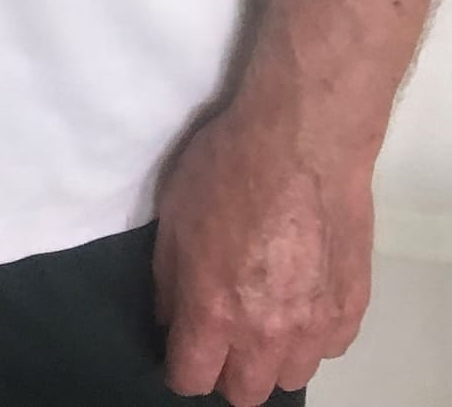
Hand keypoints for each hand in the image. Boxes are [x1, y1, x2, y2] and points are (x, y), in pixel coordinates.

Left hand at [153, 100, 374, 402]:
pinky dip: (311, 334)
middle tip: (223, 332)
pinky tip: (301, 297)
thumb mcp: (174, 213)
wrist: (304, 139)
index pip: (192, 379)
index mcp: (214, 309)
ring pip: (290, 375)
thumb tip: (171, 317)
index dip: (181, 367)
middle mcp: (266, 331)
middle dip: (228, 370)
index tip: (182, 348)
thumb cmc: (230, 165)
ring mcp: (314, 325)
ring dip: (272, 357)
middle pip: (246, 393)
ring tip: (265, 315)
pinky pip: (328, 348)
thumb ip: (169, 277)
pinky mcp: (351, 309)